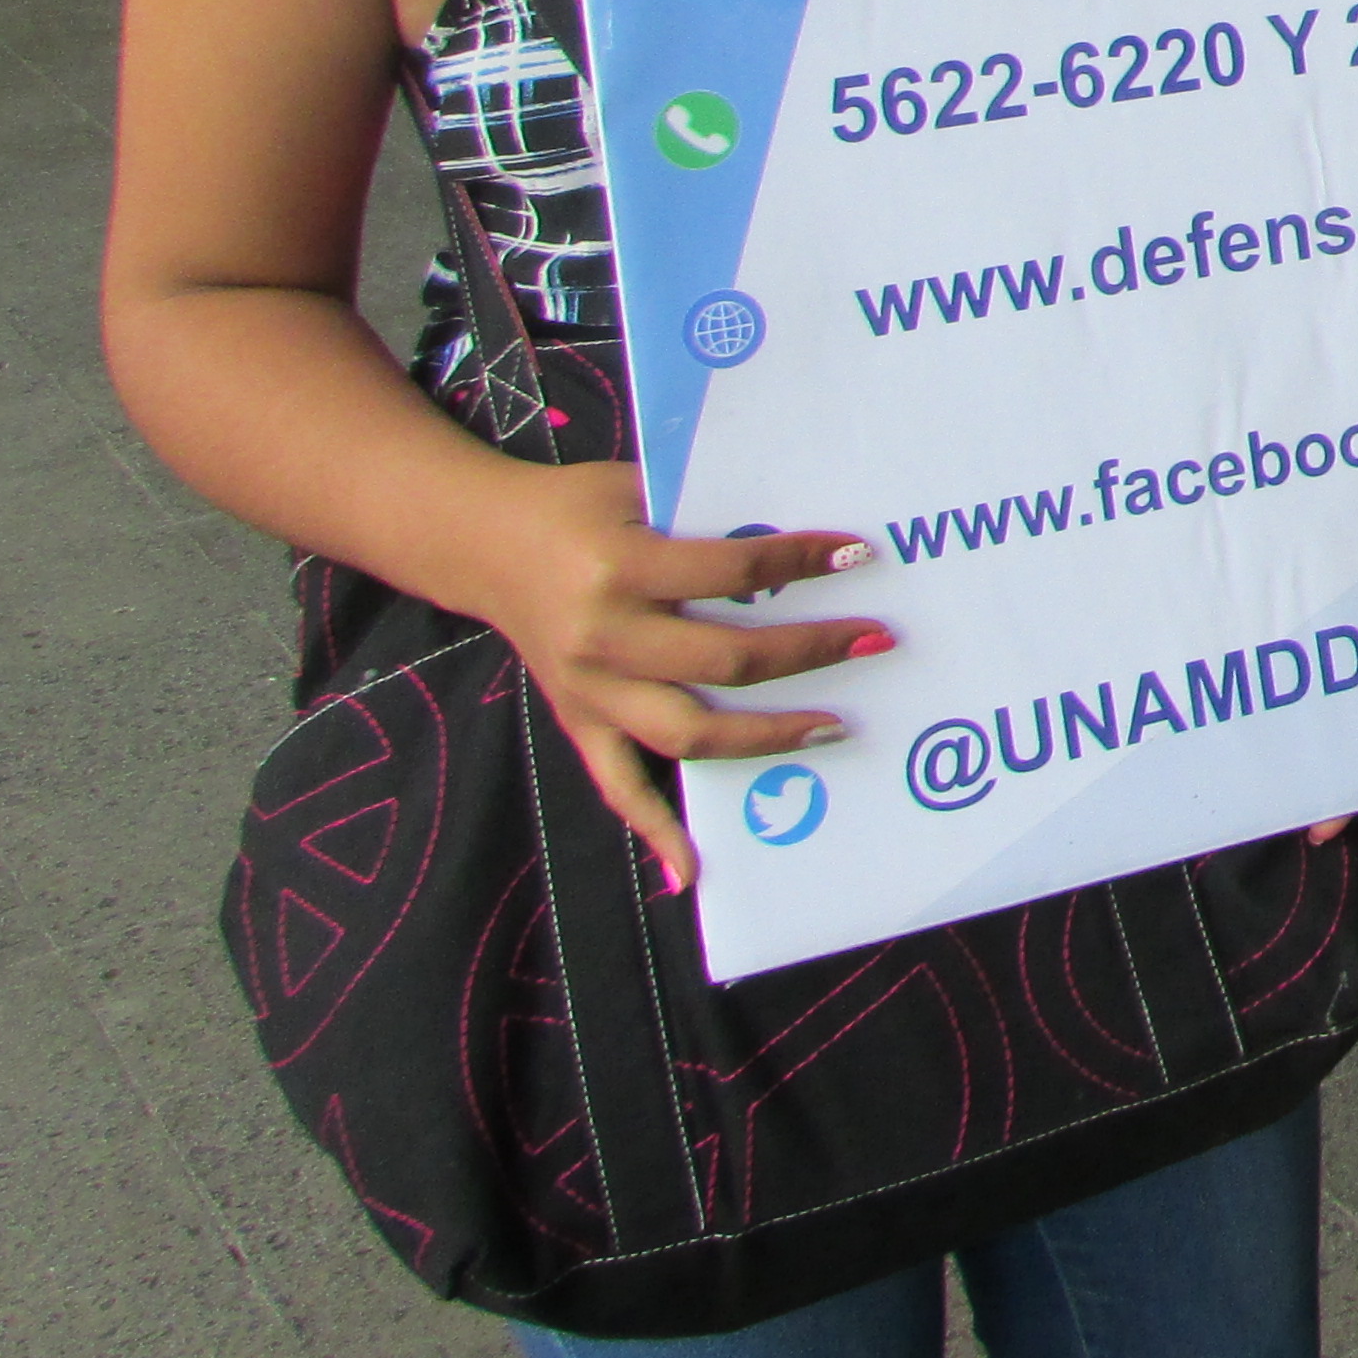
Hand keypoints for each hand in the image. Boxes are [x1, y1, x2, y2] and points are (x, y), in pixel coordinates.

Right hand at [462, 463, 888, 894]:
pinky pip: (618, 785)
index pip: (732, 570)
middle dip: (809, 651)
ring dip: (766, 736)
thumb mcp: (638, 488)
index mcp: (622, 567)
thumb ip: (708, 515)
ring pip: (687, 731)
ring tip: (835, 727)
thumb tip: (803, 541)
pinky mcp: (577, 720)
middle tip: (876, 640)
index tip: (860, 553)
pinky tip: (695, 869)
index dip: (801, 560)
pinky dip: (655, 831)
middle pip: (724, 660)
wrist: (482, 541)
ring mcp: (589, 689)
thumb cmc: (577, 506)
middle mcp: (605, 635)